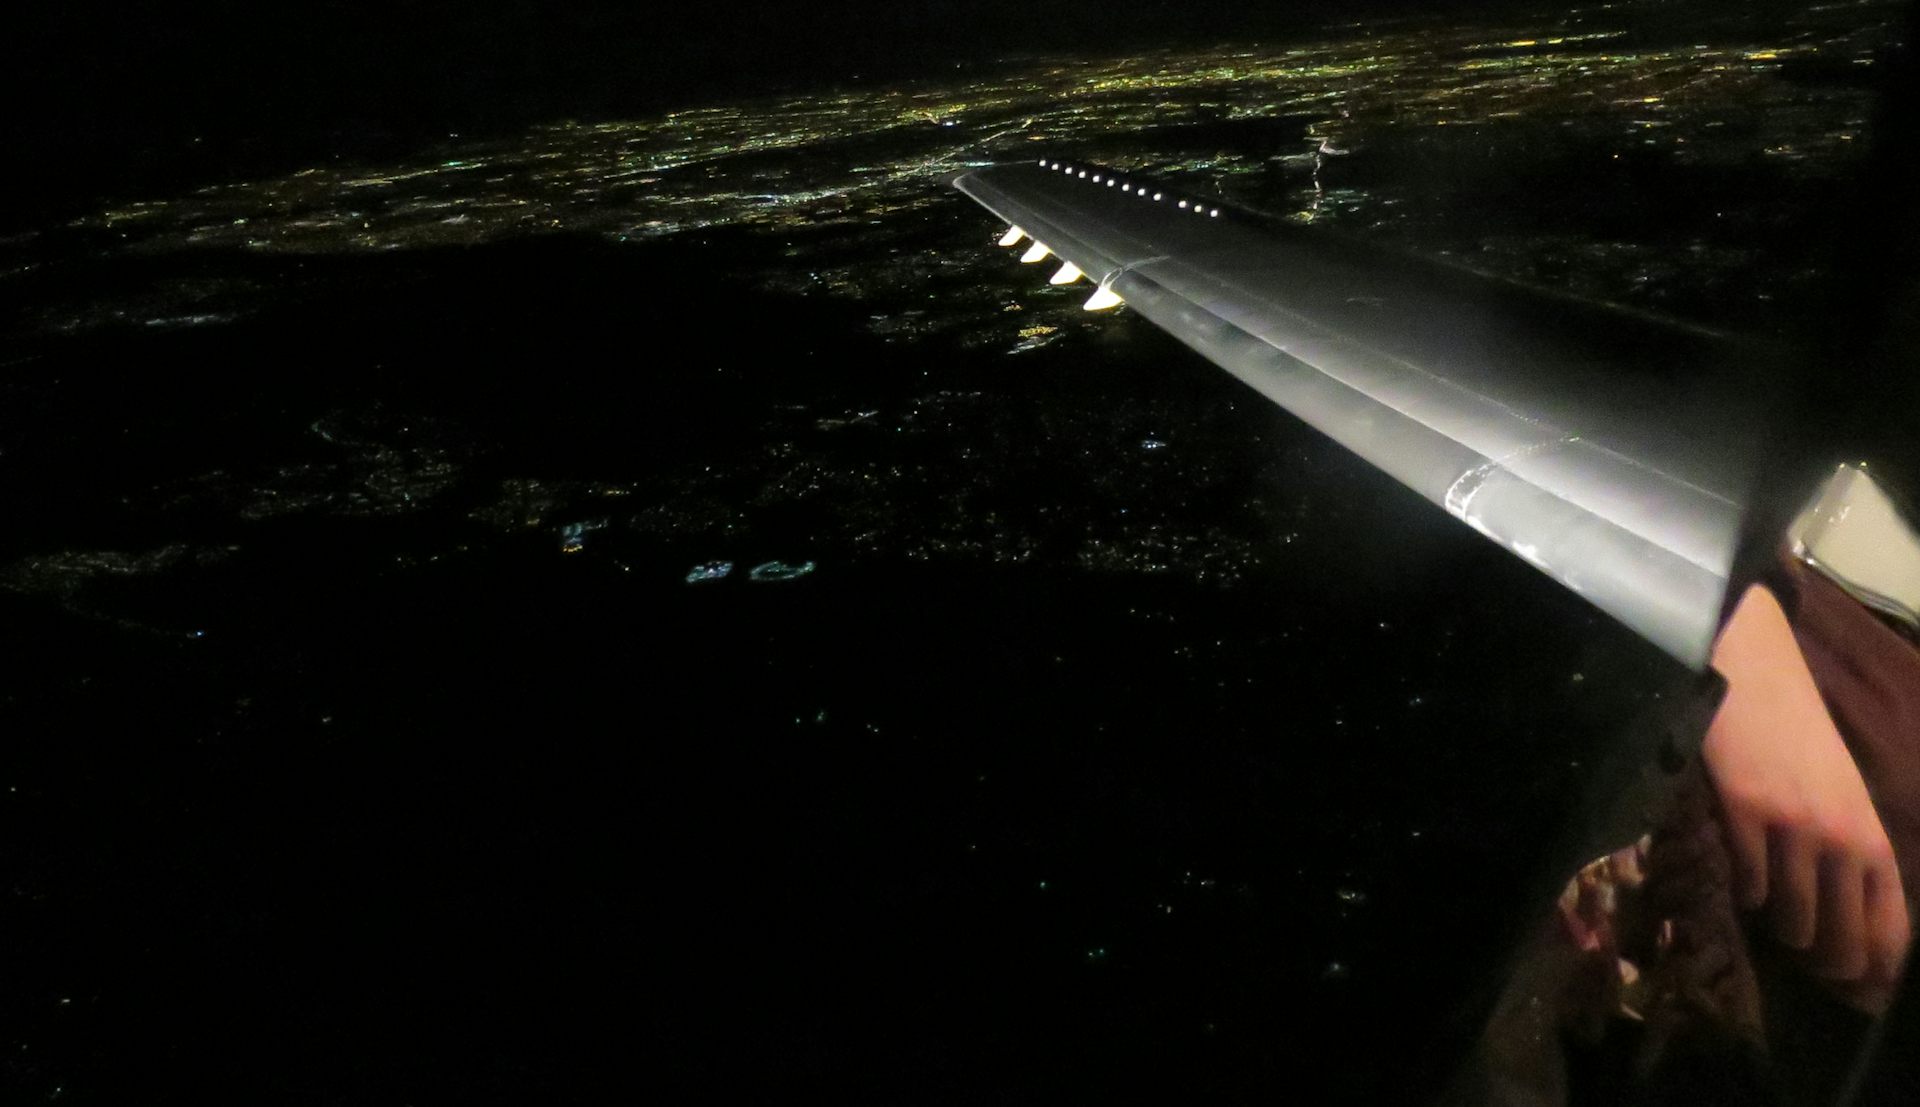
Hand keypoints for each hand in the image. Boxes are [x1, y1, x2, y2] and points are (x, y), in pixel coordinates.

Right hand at [1700, 584, 1909, 1008]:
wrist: (1752, 671)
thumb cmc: (1797, 738)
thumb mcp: (1840, 797)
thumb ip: (1848, 854)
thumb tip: (1837, 925)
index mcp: (1873, 837)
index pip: (1890, 928)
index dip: (1874, 973)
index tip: (1854, 994)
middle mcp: (1842, 838)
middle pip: (1841, 939)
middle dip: (1824, 964)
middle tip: (1805, 964)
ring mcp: (1793, 827)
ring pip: (1791, 920)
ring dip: (1779, 929)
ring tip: (1769, 915)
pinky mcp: (1744, 812)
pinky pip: (1747, 885)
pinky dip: (1744, 894)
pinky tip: (1740, 876)